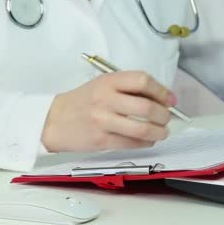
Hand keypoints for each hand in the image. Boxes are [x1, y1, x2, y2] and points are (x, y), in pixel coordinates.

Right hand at [41, 72, 175, 152]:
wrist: (53, 120)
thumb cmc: (83, 101)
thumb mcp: (104, 85)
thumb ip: (129, 89)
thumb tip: (162, 99)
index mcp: (109, 81)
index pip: (142, 81)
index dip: (161, 91)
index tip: (170, 100)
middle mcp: (106, 99)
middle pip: (146, 107)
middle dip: (164, 115)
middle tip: (167, 119)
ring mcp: (103, 120)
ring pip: (141, 128)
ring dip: (159, 132)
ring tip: (163, 132)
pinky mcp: (101, 140)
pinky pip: (131, 143)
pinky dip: (146, 143)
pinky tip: (148, 140)